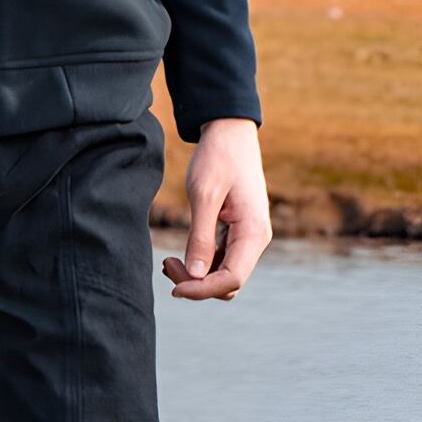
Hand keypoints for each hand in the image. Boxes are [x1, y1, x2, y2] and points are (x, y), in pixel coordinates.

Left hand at [161, 117, 271, 301]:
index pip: (232, 279)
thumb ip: (201, 236)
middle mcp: (255, 239)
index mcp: (253, 232)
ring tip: (168, 261)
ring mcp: (247, 236)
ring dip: (198, 275)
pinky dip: (201, 262)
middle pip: (228, 281)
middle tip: (165, 264)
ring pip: (224, 273)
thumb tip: (196, 275)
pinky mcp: (237, 230)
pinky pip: (221, 259)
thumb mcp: (204, 194)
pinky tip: (180, 256)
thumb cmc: (218, 157)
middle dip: (198, 283)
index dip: (202, 290)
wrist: (229, 131)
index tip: (174, 287)